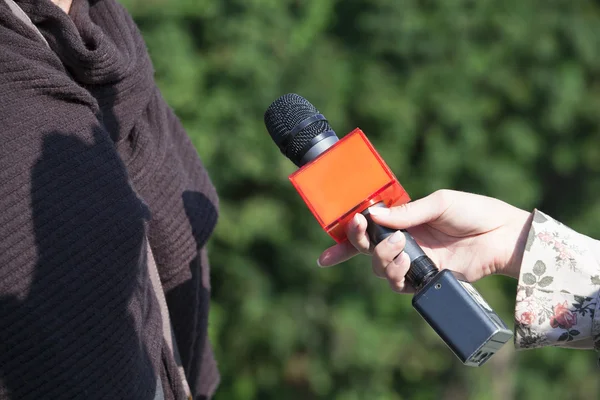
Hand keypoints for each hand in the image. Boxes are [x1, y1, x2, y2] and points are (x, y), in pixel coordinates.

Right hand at [317, 190, 532, 292]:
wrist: (503, 236)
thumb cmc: (475, 212)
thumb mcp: (439, 203)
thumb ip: (408, 212)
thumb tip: (374, 215)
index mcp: (404, 220)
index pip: (369, 229)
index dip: (346, 238)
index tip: (332, 244)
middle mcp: (405, 241)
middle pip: (368, 250)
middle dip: (360, 243)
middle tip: (369, 231)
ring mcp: (415, 261)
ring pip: (381, 268)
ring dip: (383, 259)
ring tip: (402, 249)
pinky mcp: (427, 278)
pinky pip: (401, 284)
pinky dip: (398, 276)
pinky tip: (408, 265)